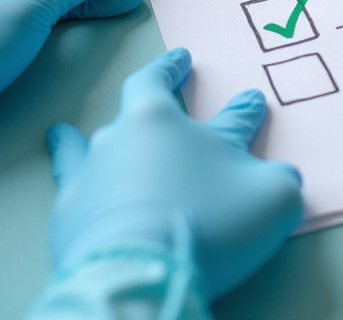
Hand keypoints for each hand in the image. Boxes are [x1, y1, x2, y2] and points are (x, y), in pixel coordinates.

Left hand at [45, 48, 303, 299]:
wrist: (137, 273)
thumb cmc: (208, 225)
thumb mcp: (272, 199)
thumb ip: (279, 179)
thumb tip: (278, 175)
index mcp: (173, 121)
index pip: (223, 110)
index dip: (243, 106)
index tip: (250, 98)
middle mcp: (128, 133)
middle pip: (150, 100)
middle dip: (167, 83)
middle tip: (173, 69)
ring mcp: (93, 168)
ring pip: (105, 135)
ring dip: (118, 131)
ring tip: (116, 123)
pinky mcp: (69, 206)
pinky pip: (69, 171)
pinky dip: (72, 160)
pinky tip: (62, 145)